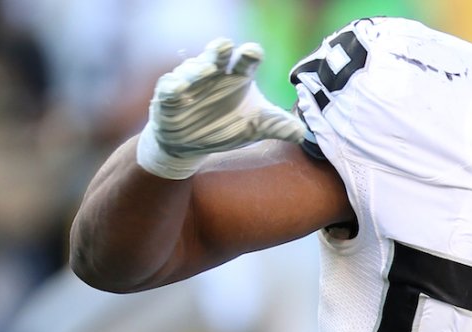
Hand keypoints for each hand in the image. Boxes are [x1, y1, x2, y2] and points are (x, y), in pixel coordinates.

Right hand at [136, 38, 308, 179]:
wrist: (193, 143)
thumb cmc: (225, 125)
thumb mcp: (254, 127)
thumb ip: (277, 126)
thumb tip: (302, 133)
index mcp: (238, 77)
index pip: (246, 61)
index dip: (249, 55)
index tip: (252, 53)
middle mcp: (215, 74)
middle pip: (217, 55)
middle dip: (220, 50)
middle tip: (225, 47)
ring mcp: (191, 82)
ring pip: (193, 69)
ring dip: (198, 68)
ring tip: (206, 70)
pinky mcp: (169, 96)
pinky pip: (169, 87)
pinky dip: (173, 86)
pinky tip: (178, 88)